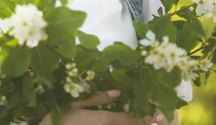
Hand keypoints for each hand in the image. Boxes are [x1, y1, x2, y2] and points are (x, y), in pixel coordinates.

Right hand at [38, 91, 175, 124]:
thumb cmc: (57, 119)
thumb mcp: (74, 103)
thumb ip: (96, 97)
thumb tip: (118, 92)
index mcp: (103, 118)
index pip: (131, 119)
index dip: (147, 117)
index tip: (158, 112)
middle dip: (144, 121)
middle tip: (157, 115)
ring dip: (133, 121)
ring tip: (148, 118)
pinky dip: (121, 123)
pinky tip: (123, 118)